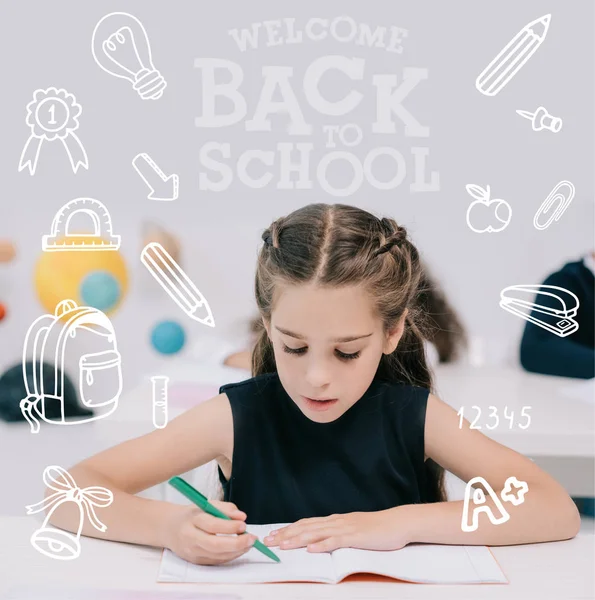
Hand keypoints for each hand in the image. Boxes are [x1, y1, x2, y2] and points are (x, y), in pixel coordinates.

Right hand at [163, 500, 257, 564]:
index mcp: (192, 520)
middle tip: (252, 538)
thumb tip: (242, 516)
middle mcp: (190, 538)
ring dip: (237, 551)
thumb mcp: (207, 504)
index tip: (244, 524)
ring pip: (217, 556)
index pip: (212, 525)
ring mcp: (192, 552)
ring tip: (249, 543)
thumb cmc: (193, 514)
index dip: (229, 526)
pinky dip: (230, 556)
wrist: (170, 528)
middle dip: (236, 543)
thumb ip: (225, 508)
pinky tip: (240, 549)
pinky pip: (216, 561)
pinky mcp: (196, 561)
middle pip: (214, 545)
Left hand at [263, 509, 409, 552]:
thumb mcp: (352, 529)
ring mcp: (346, 528)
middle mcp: (336, 521)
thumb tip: (320, 539)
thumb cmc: (377, 529)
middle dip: (286, 534)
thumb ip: (337, 532)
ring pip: (317, 533)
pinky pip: (336, 540)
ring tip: (283, 545)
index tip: (273, 535)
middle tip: (268, 541)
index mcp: (335, 520)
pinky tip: (311, 549)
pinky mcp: (356, 536)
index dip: (288, 529)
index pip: (306, 523)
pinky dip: (322, 544)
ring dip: (298, 539)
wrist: (397, 522)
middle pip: (306, 527)